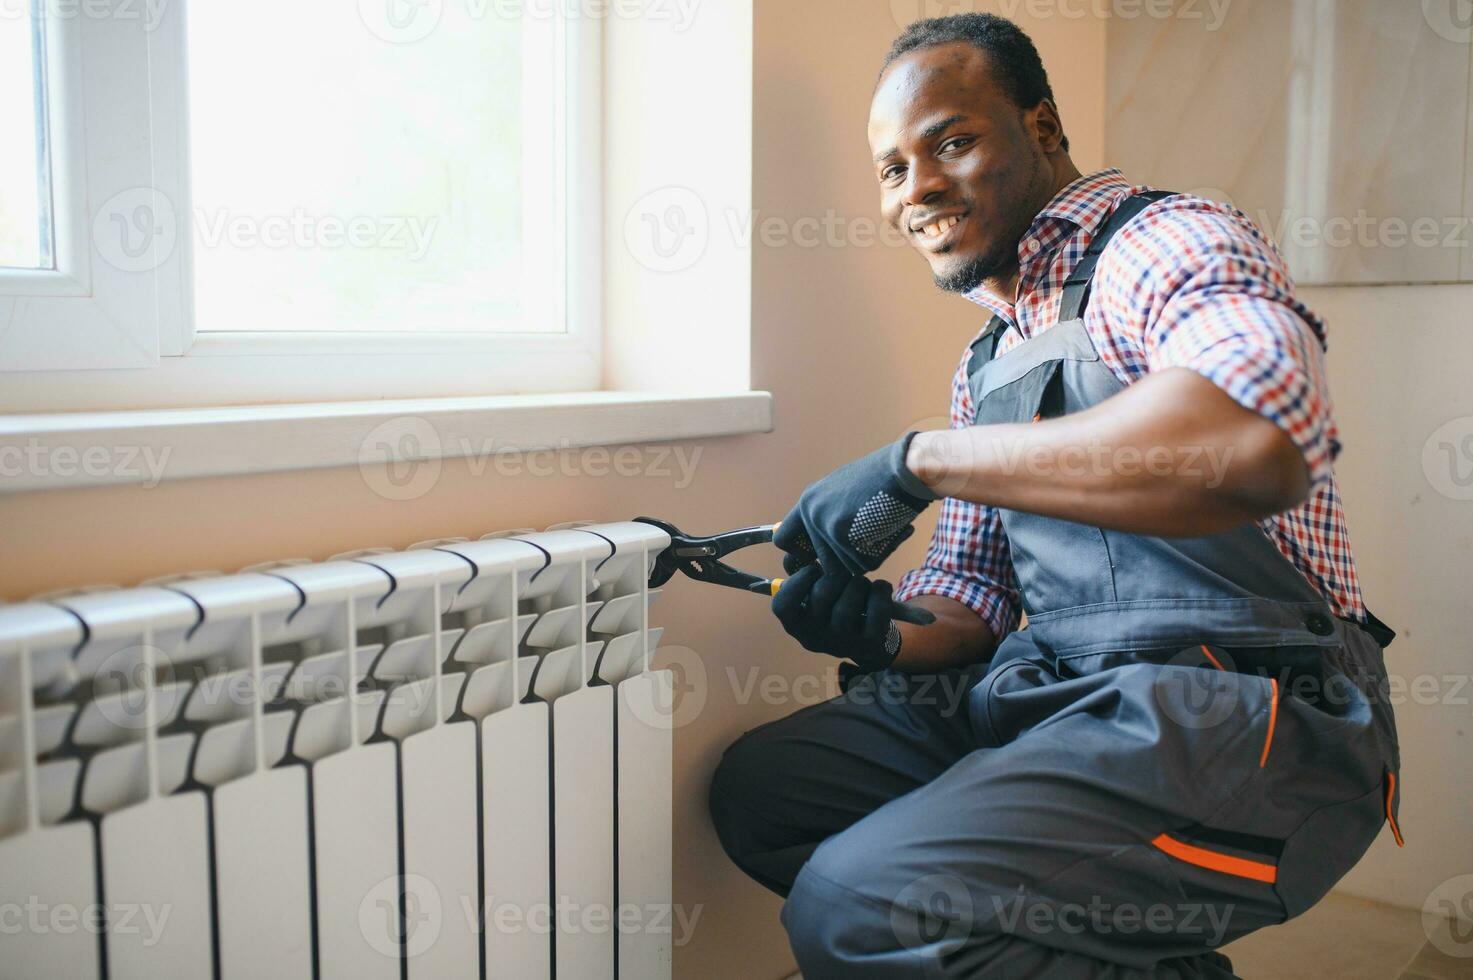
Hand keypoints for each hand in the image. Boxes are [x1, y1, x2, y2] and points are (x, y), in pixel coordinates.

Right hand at [770, 564, 902, 670]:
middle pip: (821, 595)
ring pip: (847, 606)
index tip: (814, 568)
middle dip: (836, 574)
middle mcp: (815, 636)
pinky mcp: (868, 641)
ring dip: (858, 584)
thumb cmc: (830, 607)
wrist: (862, 640)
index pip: (783, 606)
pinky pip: (876, 613)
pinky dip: (880, 593)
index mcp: (795, 623)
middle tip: (844, 571)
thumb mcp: (809, 594)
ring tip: (860, 582)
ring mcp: (842, 641)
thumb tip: (794, 551)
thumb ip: (798, 571)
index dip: (798, 581)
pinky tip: (879, 587)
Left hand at [774, 432, 937, 575]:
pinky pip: (863, 565)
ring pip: (844, 567)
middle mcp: (812, 515)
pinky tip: (887, 530)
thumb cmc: (882, 479)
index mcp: (808, 502)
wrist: (904, 469)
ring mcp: (826, 528)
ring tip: (878, 529)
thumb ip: (828, 514)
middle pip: (821, 563)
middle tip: (865, 542)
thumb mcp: (842, 491)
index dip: (800, 554)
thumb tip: (823, 544)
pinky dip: (880, 554)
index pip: (783, 540)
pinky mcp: (845, 539)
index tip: (817, 557)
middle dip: (844, 559)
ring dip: (864, 556)